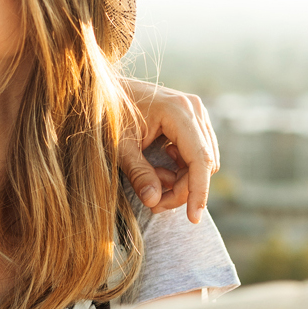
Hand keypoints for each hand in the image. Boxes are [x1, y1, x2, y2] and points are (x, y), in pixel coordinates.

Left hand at [119, 79, 218, 222]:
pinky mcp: (191, 119)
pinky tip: (160, 167)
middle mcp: (194, 109)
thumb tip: (153, 201)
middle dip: (183, 189)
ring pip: (203, 160)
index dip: (198, 191)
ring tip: (153, 183)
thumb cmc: (108, 114)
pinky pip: (197, 153)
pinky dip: (181, 168)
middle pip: (204, 163)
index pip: (200, 159)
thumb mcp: (119, 147)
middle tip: (154, 203)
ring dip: (182, 180)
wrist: (103, 90)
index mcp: (179, 111)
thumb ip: (138, 173)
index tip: (193, 218)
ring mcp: (195, 113)